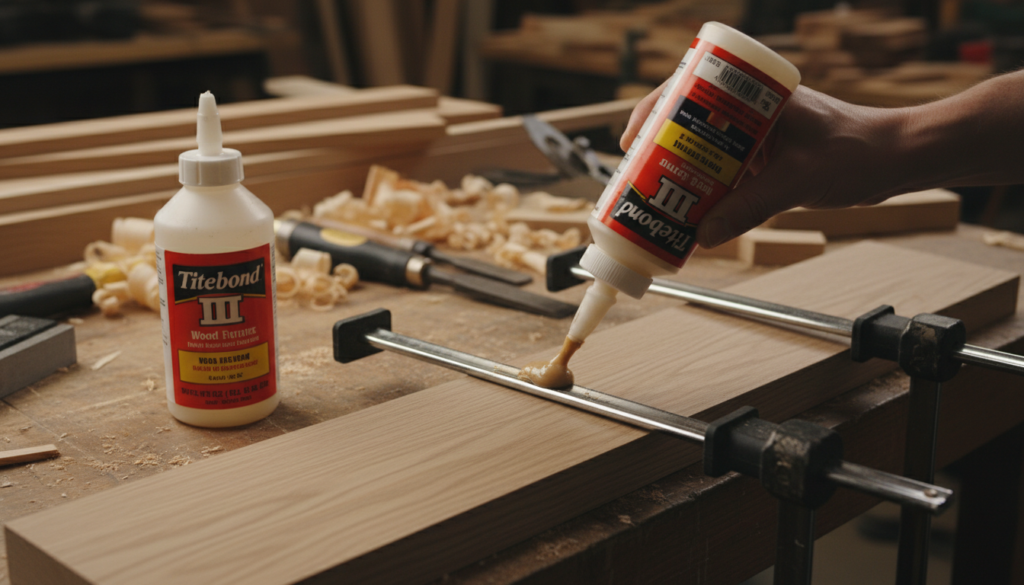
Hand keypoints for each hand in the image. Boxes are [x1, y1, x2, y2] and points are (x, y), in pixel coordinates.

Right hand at [620, 85, 901, 247]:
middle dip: (658, 148)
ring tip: (655, 196)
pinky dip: (706, 188)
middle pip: (688, 121)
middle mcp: (751, 111)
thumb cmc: (859, 152)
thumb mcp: (798, 180)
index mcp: (756, 95)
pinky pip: (725, 171)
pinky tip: (692, 210)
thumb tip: (704, 235)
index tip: (632, 140)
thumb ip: (751, 207)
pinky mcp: (767, 159)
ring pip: (704, 149)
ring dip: (679, 171)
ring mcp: (758, 135)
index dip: (654, 113)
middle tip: (636, 174)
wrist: (898, 161)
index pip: (690, 89)